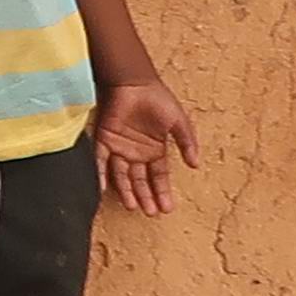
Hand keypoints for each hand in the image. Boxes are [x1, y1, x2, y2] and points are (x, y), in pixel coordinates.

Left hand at [95, 77, 199, 213]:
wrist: (135, 83)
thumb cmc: (158, 100)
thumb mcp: (178, 122)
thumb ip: (186, 143)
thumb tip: (195, 165)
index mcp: (155, 150)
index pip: (159, 176)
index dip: (163, 191)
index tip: (167, 208)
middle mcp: (137, 153)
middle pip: (140, 180)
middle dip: (146, 196)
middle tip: (150, 213)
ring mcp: (120, 148)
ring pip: (122, 175)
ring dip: (127, 191)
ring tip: (133, 207)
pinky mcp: (104, 139)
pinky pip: (99, 160)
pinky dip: (100, 174)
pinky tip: (102, 189)